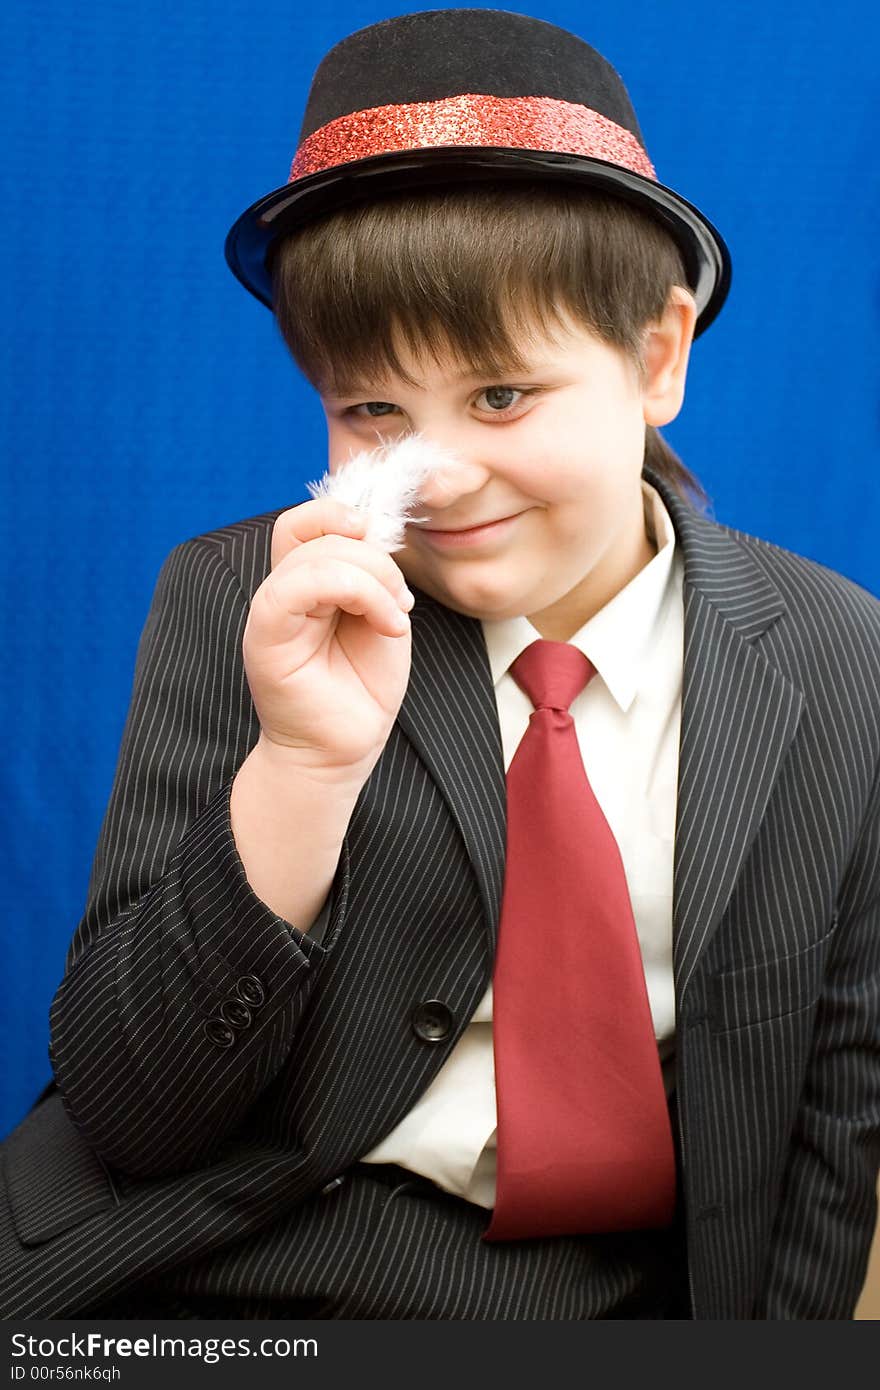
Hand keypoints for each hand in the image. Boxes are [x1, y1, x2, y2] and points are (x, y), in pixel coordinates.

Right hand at [241, 498, 414, 772]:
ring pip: (312, 557)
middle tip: (402, 601)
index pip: (306, 522)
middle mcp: (282, 592)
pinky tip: (388, 624)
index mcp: (304, 583)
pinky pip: (292, 588)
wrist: (342, 750)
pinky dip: (356, 592)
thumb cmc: (362, 688)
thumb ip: (372, 573)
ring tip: (396, 618)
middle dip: (375, 558)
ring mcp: (269, 613)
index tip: (383, 543)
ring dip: (373, 578)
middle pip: (316, 534)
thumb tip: (371, 531)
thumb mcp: (380, 615)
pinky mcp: (264, 638)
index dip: (341, 514)